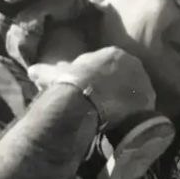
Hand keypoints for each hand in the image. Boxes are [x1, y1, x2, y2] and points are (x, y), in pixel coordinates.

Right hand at [29, 46, 155, 128]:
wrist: (83, 99)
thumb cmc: (70, 83)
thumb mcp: (56, 74)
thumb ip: (45, 71)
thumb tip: (30, 70)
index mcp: (113, 53)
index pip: (113, 66)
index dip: (106, 81)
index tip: (98, 93)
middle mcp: (133, 63)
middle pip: (128, 79)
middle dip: (120, 91)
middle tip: (109, 107)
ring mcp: (144, 81)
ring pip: (137, 94)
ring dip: (130, 104)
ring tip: (117, 119)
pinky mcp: (148, 100)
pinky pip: (145, 109)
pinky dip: (137, 116)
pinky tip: (126, 125)